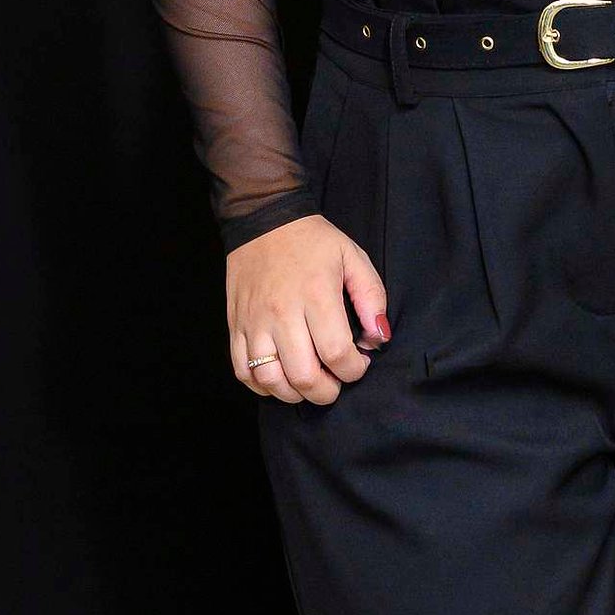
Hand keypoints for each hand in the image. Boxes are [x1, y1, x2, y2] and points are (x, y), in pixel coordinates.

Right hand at [228, 213, 390, 402]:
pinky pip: (242, 371)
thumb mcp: (352, 257)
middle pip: (303, 376)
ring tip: (310, 382)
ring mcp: (254, 321)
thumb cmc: (312, 241)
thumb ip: (372, 297)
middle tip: (336, 381)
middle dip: (326, 391)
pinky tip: (280, 378)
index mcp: (316, 294)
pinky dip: (262, 386)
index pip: (336, 353)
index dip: (354, 370)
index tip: (359, 361)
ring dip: (294, 394)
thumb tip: (378, 337)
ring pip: (270, 380)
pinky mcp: (235, 325)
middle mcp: (282, 312)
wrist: (264, 221)